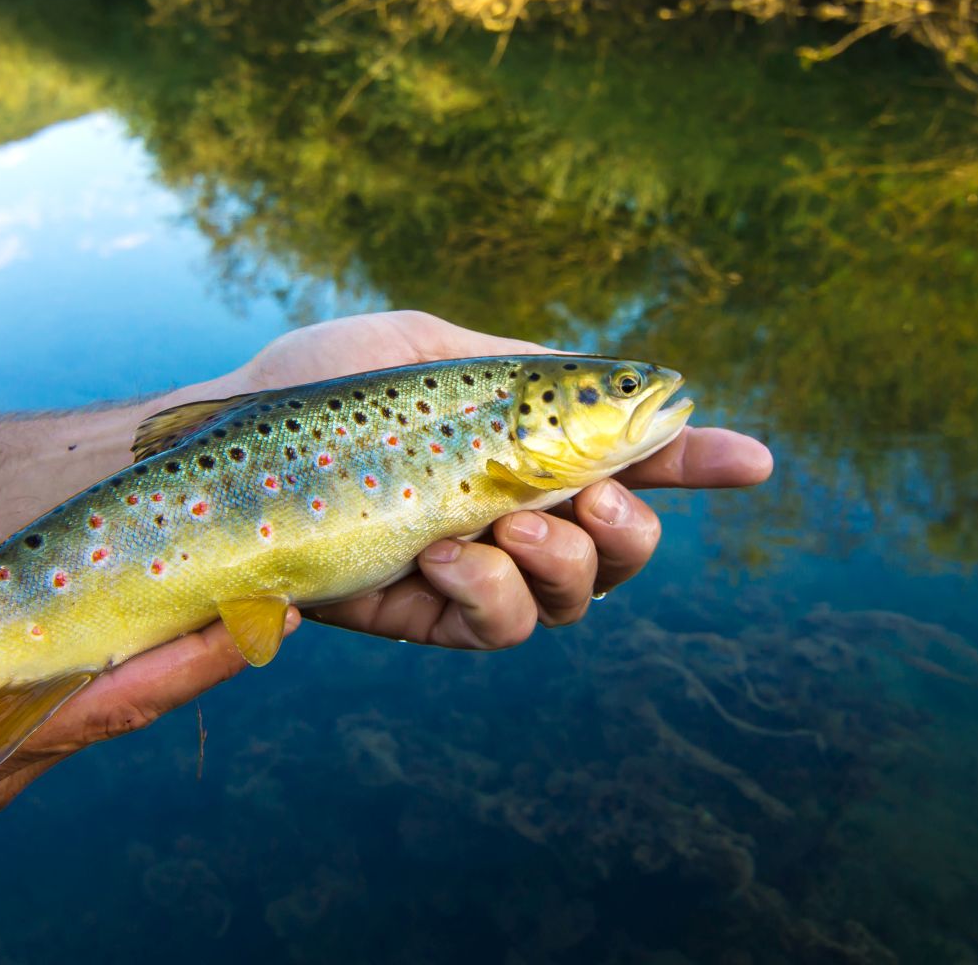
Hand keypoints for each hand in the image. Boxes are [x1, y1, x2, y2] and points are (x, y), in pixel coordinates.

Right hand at [0, 547, 278, 915]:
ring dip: (158, 665)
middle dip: (200, 658)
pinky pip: (60, 721)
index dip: (183, 666)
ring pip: (98, 714)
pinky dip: (105, 680)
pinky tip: (136, 635)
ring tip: (224, 603)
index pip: (104, 702)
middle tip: (273, 605)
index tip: (248, 626)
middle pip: (124, 709)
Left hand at [220, 311, 773, 648]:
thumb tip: (629, 379)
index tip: (753, 461)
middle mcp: (516, 510)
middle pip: (625, 546)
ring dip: (569, 566)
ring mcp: (476, 567)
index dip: (696, 460)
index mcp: (526, 443)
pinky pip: (498, 627)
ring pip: (576, 597)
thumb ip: (529, 372)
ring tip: (509, 527)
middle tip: (589, 501)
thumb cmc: (320, 387)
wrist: (223, 450)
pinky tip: (451, 557)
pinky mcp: (427, 615)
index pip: (630, 456)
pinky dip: (495, 596)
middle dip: (634, 529)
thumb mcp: (432, 351)